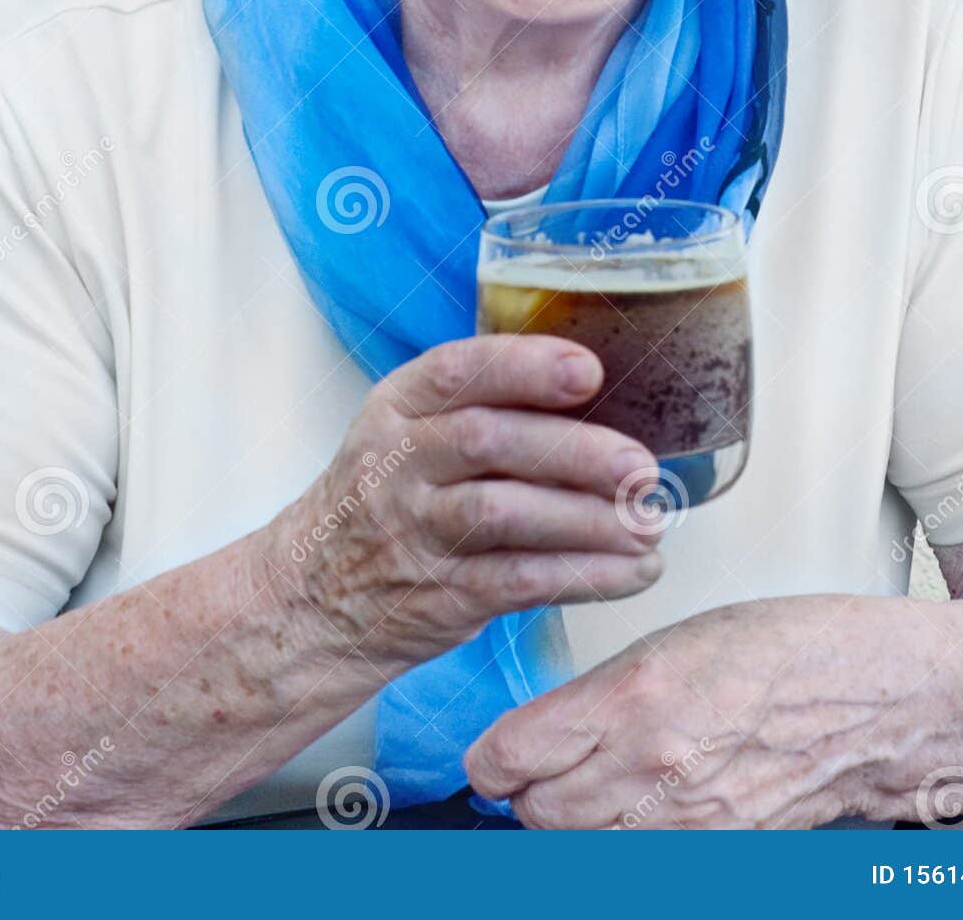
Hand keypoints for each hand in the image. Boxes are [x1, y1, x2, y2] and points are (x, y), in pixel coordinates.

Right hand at [271, 334, 663, 669]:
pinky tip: (633, 572)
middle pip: (489, 443)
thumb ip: (482, 407)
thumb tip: (605, 396)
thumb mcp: (409, 431)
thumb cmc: (389, 497)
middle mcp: (399, 462)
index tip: (589, 370)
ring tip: (649, 524)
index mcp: (397, 406)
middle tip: (640, 467)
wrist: (313, 595)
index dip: (525, 367)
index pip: (456, 370)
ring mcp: (415, 530)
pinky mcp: (440, 594)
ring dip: (590, 521)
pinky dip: (585, 576)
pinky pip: (521, 582)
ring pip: (506, 516)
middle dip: (576, 452)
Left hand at [465, 599, 876, 828]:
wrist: (870, 700)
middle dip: (529, 795)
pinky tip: (640, 815)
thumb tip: (537, 738)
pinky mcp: (716, 854)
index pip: (509, 757)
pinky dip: (624, 846)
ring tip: (594, 788)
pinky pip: (637, 866)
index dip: (493, 757)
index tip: (497, 752)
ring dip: (572, 825)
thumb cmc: (779, 653)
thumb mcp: (668, 644)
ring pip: (577, 849)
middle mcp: (651, 767)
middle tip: (545, 768)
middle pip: (535, 817)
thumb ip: (596, 696)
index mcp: (633, 697)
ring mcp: (685, 823)